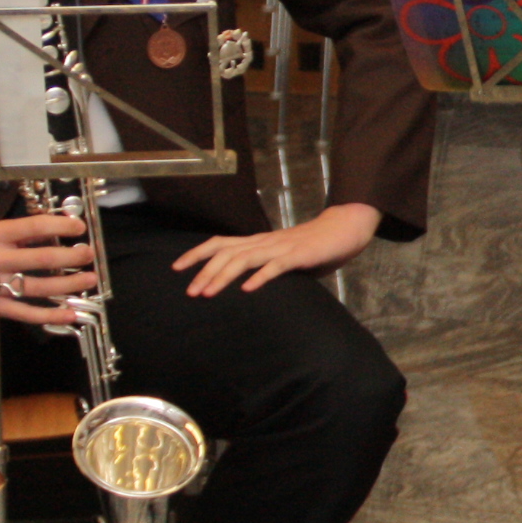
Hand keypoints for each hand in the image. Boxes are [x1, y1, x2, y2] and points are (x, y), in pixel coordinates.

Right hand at [0, 213, 100, 324]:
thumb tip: (61, 227)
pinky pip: (25, 313)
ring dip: (66, 285)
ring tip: (88, 279)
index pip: (32, 227)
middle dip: (68, 257)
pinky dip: (49, 315)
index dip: (58, 225)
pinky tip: (70, 313)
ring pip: (36, 287)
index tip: (78, 226)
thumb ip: (24, 232)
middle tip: (86, 254)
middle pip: (38, 259)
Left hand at [172, 202, 380, 296]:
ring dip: (223, 276)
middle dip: (204, 271)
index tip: (177, 267)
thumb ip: (266, 269)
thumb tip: (250, 288)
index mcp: (258, 242)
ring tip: (208, 293)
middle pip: (226, 252)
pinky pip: (276, 266)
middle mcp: (264, 242)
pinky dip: (260, 277)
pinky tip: (248, 289)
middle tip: (190, 292)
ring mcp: (280, 247)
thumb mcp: (283, 258)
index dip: (197, 253)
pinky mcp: (298, 255)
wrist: (345, 229)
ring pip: (244, 259)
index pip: (220, 243)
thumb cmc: (314, 247)